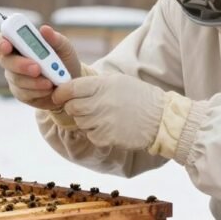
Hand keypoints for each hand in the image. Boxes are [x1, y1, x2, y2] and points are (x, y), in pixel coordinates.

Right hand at [0, 25, 81, 110]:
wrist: (70, 85)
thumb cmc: (64, 61)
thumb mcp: (64, 48)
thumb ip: (55, 39)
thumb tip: (44, 29)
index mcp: (19, 43)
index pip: (1, 39)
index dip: (0, 42)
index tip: (7, 46)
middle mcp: (13, 59)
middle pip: (5, 60)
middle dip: (20, 64)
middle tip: (37, 68)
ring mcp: (14, 77)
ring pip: (15, 78)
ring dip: (33, 80)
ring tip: (49, 82)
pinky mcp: (20, 93)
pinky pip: (23, 93)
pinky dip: (37, 91)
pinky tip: (48, 89)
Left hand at [51, 73, 165, 150]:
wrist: (161, 118)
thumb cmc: (139, 97)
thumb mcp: (118, 81)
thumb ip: (94, 84)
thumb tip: (71, 87)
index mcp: (102, 85)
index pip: (70, 88)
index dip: (61, 93)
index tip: (58, 96)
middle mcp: (100, 102)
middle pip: (71, 107)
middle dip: (73, 108)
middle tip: (83, 108)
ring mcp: (103, 121)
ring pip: (80, 122)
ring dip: (86, 121)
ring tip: (102, 117)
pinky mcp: (106, 138)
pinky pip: (91, 135)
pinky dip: (96, 133)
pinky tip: (110, 128)